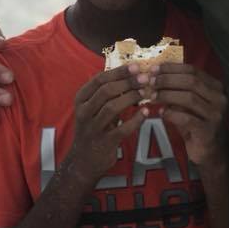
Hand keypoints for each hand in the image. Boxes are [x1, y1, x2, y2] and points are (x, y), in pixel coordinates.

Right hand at [66, 67, 147, 183]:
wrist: (83, 161)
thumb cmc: (94, 128)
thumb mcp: (94, 108)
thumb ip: (108, 92)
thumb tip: (132, 73)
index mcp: (81, 99)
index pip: (99, 80)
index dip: (119, 72)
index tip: (136, 66)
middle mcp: (84, 112)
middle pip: (106, 91)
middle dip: (127, 82)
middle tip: (145, 78)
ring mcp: (93, 128)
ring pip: (112, 107)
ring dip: (131, 98)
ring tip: (146, 92)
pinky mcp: (104, 143)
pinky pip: (122, 129)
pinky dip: (136, 120)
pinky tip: (146, 112)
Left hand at [142, 64, 228, 167]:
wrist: (209, 151)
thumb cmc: (196, 123)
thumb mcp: (188, 103)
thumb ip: (178, 90)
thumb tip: (155, 75)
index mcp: (215, 87)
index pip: (193, 70)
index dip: (172, 68)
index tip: (154, 69)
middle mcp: (219, 98)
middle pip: (191, 81)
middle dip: (168, 80)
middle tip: (151, 82)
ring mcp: (216, 114)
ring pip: (189, 98)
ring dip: (167, 95)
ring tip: (152, 97)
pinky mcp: (208, 130)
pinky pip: (187, 118)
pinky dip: (171, 114)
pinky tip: (161, 113)